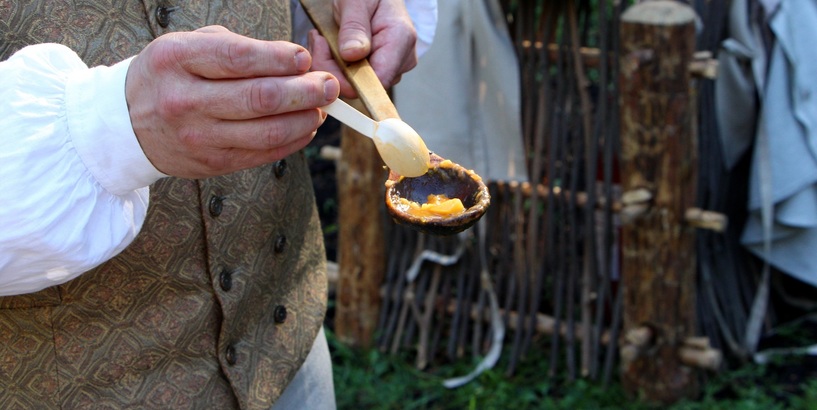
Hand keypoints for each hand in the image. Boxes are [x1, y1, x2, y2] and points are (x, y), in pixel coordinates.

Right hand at [125, 26, 339, 178]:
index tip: (304, 58)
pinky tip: (305, 126)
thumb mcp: (189, 47)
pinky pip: (264, 153)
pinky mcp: (212, 163)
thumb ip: (237, 49)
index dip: (279, 59)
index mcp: (177, 60)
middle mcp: (185, 100)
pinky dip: (293, 140)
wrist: (127, 124)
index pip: (238, 58)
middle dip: (304, 90)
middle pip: (260, 98)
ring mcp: (199, 136)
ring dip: (305, 119)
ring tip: (321, 107)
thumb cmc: (169, 76)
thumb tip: (295, 61)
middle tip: (328, 85)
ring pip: (267, 131)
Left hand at [308, 0, 417, 97]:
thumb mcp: (356, 1)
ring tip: (324, 37)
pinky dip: (335, 64)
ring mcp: (391, 67)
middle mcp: (400, 60)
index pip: (377, 81)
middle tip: (319, 38)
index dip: (346, 77)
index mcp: (400, 40)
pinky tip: (330, 45)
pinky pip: (352, 78)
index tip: (323, 48)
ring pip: (354, 83)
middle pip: (362, 84)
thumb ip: (354, 27)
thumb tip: (352, 55)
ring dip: (331, 63)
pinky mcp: (378, 70)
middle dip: (332, 66)